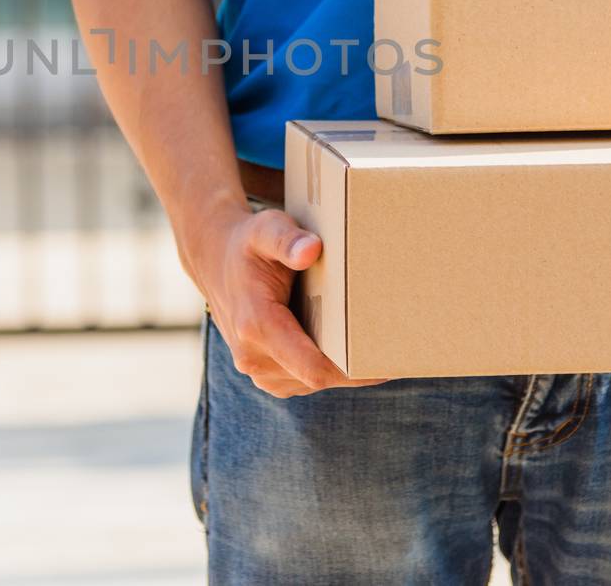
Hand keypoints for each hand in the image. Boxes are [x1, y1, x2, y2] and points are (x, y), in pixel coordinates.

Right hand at [190, 206, 384, 397]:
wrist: (216, 261)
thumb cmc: (248, 243)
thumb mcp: (266, 228)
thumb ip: (287, 239)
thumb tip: (311, 250)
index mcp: (256, 326)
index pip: (313, 369)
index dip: (355, 372)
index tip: (387, 362)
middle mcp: (252, 357)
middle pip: (320, 378)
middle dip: (355, 368)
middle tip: (394, 351)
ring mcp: (257, 370)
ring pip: (314, 383)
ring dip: (342, 369)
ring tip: (374, 348)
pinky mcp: (266, 374)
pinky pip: (305, 380)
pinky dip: (327, 368)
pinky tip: (347, 348)